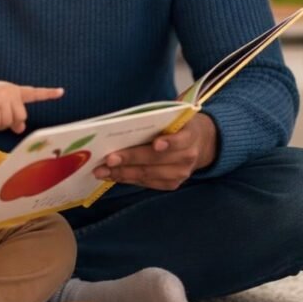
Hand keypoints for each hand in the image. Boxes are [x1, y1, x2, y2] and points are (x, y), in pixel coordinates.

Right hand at [0, 76, 63, 133]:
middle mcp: (9, 92)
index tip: (62, 92)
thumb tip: (21, 128)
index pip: (33, 93)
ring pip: (7, 123)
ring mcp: (0, 96)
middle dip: (9, 122)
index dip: (48, 93)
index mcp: (14, 91)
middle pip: (21, 117)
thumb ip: (11, 114)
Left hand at [92, 112, 217, 189]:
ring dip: (122, 173)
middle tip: (108, 159)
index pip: (179, 140)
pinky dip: (127, 179)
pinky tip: (111, 175)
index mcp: (190, 135)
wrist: (201, 143)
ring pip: (148, 174)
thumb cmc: (178, 125)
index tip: (156, 144)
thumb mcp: (175, 116)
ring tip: (101, 171)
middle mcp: (187, 157)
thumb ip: (157, 118)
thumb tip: (123, 122)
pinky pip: (146, 182)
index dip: (169, 143)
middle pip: (156, 160)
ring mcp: (180, 174)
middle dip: (130, 160)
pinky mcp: (172, 184)